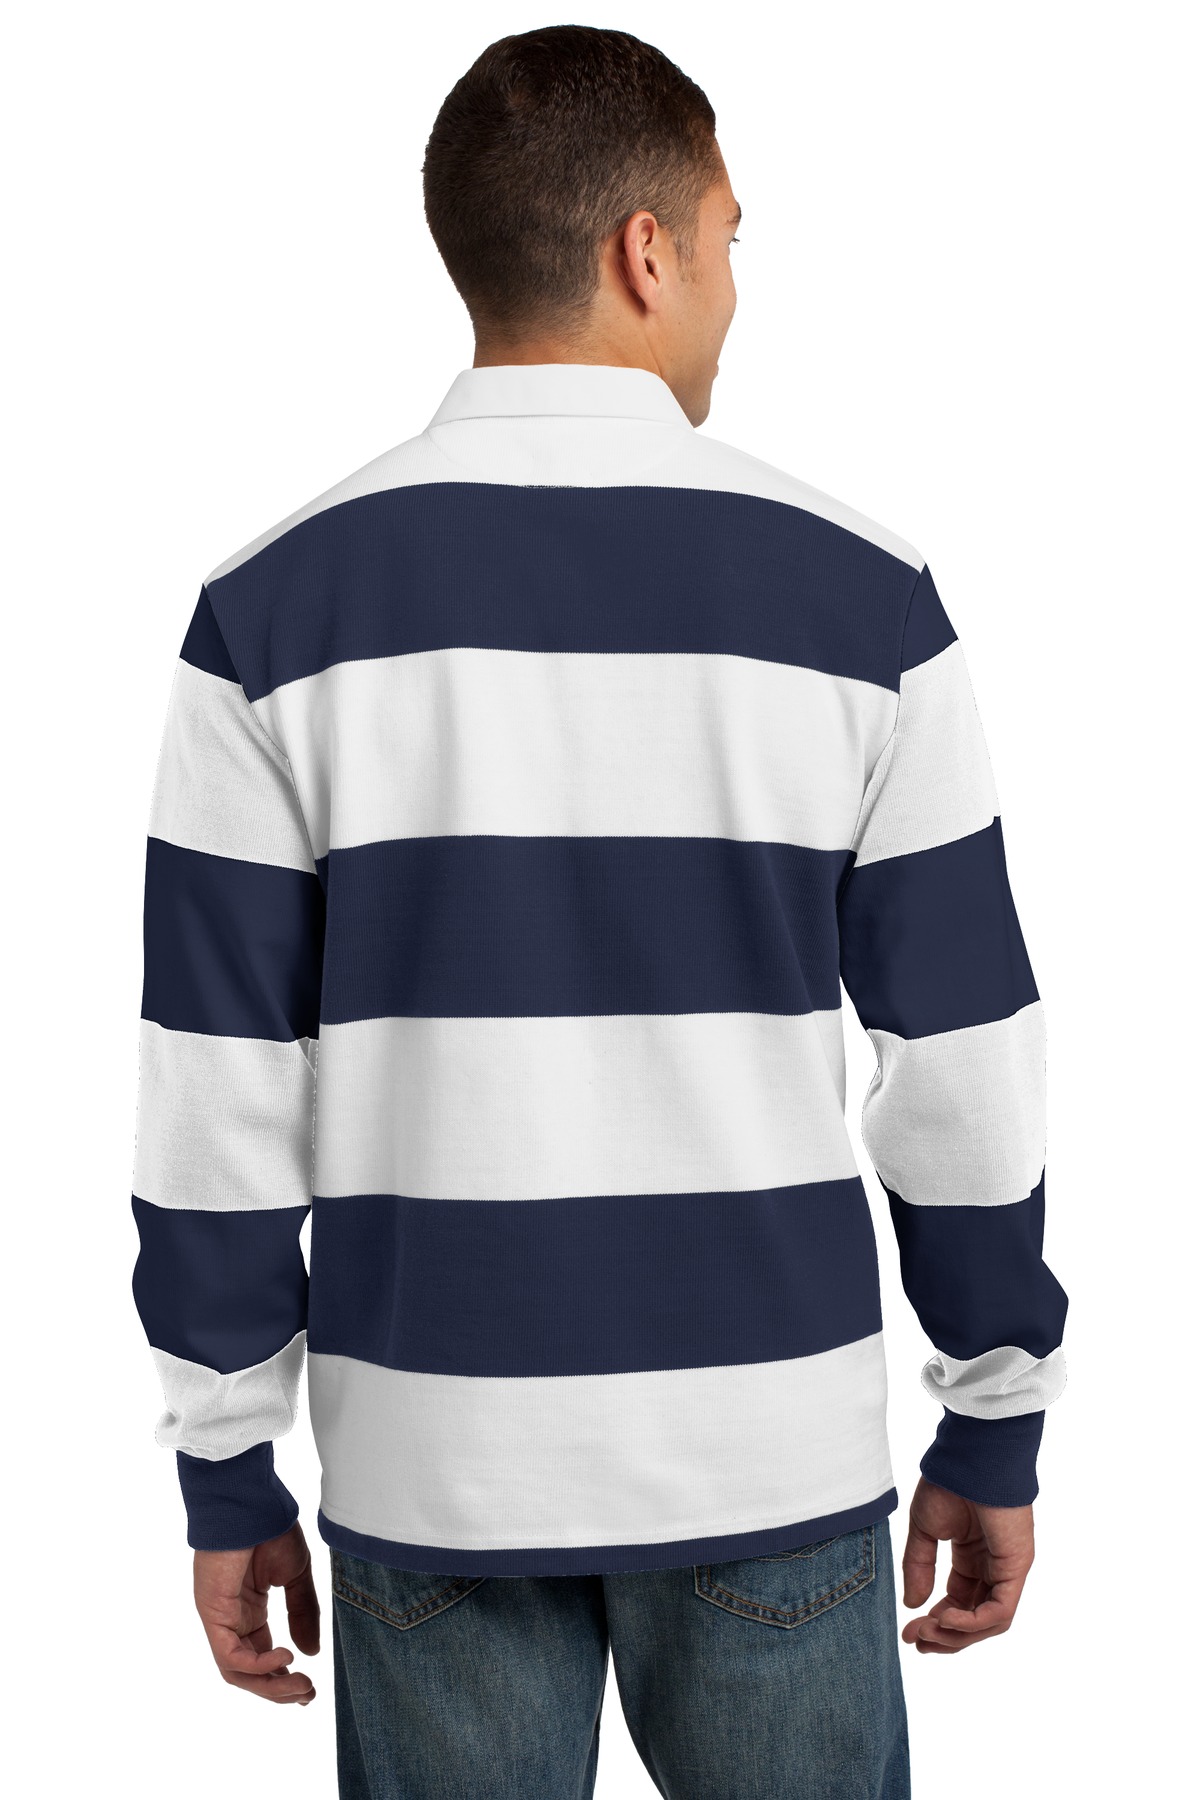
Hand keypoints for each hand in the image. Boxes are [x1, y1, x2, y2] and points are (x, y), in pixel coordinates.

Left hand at [193, 1521, 320, 1702]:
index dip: (284, 1677)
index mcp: (248, 1611)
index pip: (262, 1657)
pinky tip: (285, 1658)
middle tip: (308, 1696)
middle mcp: (231, 1620)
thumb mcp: (295, 1576)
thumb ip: (302, 1613)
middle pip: (249, 1672)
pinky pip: (229, 1655)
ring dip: (270, 1686)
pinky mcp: (212, 1614)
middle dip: (279, 1690)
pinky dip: (257, 1666)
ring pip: (238, 1672)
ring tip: (301, 1686)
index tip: (310, 1689)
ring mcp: (219, 1618)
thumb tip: (310, 1653)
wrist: (251, 1501)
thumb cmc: (270, 1528)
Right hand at [900, 1476, 1033, 1652]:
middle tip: (916, 1641)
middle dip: (945, 1636)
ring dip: (956, 1635)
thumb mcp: (924, 1530)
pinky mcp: (1017, 1567)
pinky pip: (1000, 1611)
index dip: (936, 1621)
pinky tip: (944, 1617)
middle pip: (974, 1619)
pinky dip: (972, 1622)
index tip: (909, 1630)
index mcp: (973, 1556)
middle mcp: (993, 1567)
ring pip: (988, 1622)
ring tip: (926, 1632)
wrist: (970, 1457)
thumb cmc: (948, 1483)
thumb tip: (913, 1603)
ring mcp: (1008, 1569)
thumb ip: (919, 1567)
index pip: (959, 1602)